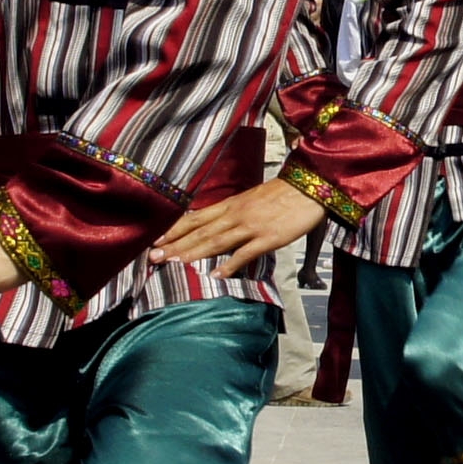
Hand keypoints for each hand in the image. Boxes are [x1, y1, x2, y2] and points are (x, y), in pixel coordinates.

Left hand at [151, 177, 328, 268]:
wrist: (309, 188)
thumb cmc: (282, 195)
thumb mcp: (251, 199)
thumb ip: (233, 212)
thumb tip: (217, 225)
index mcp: (231, 204)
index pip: (196, 217)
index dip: (174, 229)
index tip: (155, 239)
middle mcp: (235, 214)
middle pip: (200, 231)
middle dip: (175, 244)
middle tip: (153, 256)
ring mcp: (251, 226)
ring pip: (216, 241)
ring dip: (193, 253)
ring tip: (173, 264)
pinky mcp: (268, 238)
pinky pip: (245, 253)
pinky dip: (230, 264)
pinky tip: (216, 275)